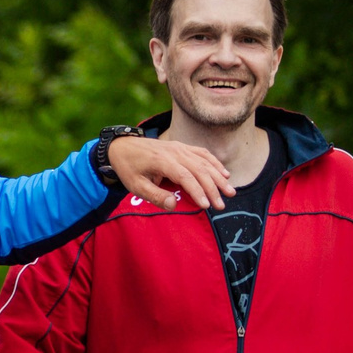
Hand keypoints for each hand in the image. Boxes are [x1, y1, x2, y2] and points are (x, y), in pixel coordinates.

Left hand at [105, 136, 233, 210]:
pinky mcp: (181, 146)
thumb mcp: (135, 185)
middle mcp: (174, 152)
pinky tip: (224, 174)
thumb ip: (155, 196)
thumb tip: (174, 205)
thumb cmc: (128, 168)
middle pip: (200, 170)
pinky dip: (215, 163)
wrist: (122, 146)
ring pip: (204, 161)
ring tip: (230, 192)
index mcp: (162, 161)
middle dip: (213, 188)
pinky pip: (202, 153)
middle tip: (222, 205)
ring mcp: (179, 147)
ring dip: (219, 177)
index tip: (206, 206)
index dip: (198, 192)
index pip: (186, 177)